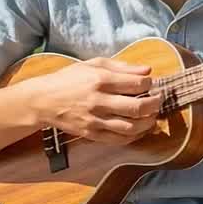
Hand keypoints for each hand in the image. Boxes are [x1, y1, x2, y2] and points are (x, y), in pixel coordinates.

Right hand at [24, 57, 164, 145]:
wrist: (43, 100)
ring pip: (130, 127)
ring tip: (153, 116)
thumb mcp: (94, 64)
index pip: (136, 84)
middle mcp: (99, 101)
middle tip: (159, 100)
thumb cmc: (70, 78)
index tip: (151, 84)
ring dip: (148, 123)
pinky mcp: (91, 134)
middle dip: (155, 104)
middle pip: (137, 107)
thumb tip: (147, 70)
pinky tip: (140, 129)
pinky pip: (118, 139)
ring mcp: (95, 120)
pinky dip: (134, 136)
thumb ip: (122, 67)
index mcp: (100, 80)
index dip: (150, 84)